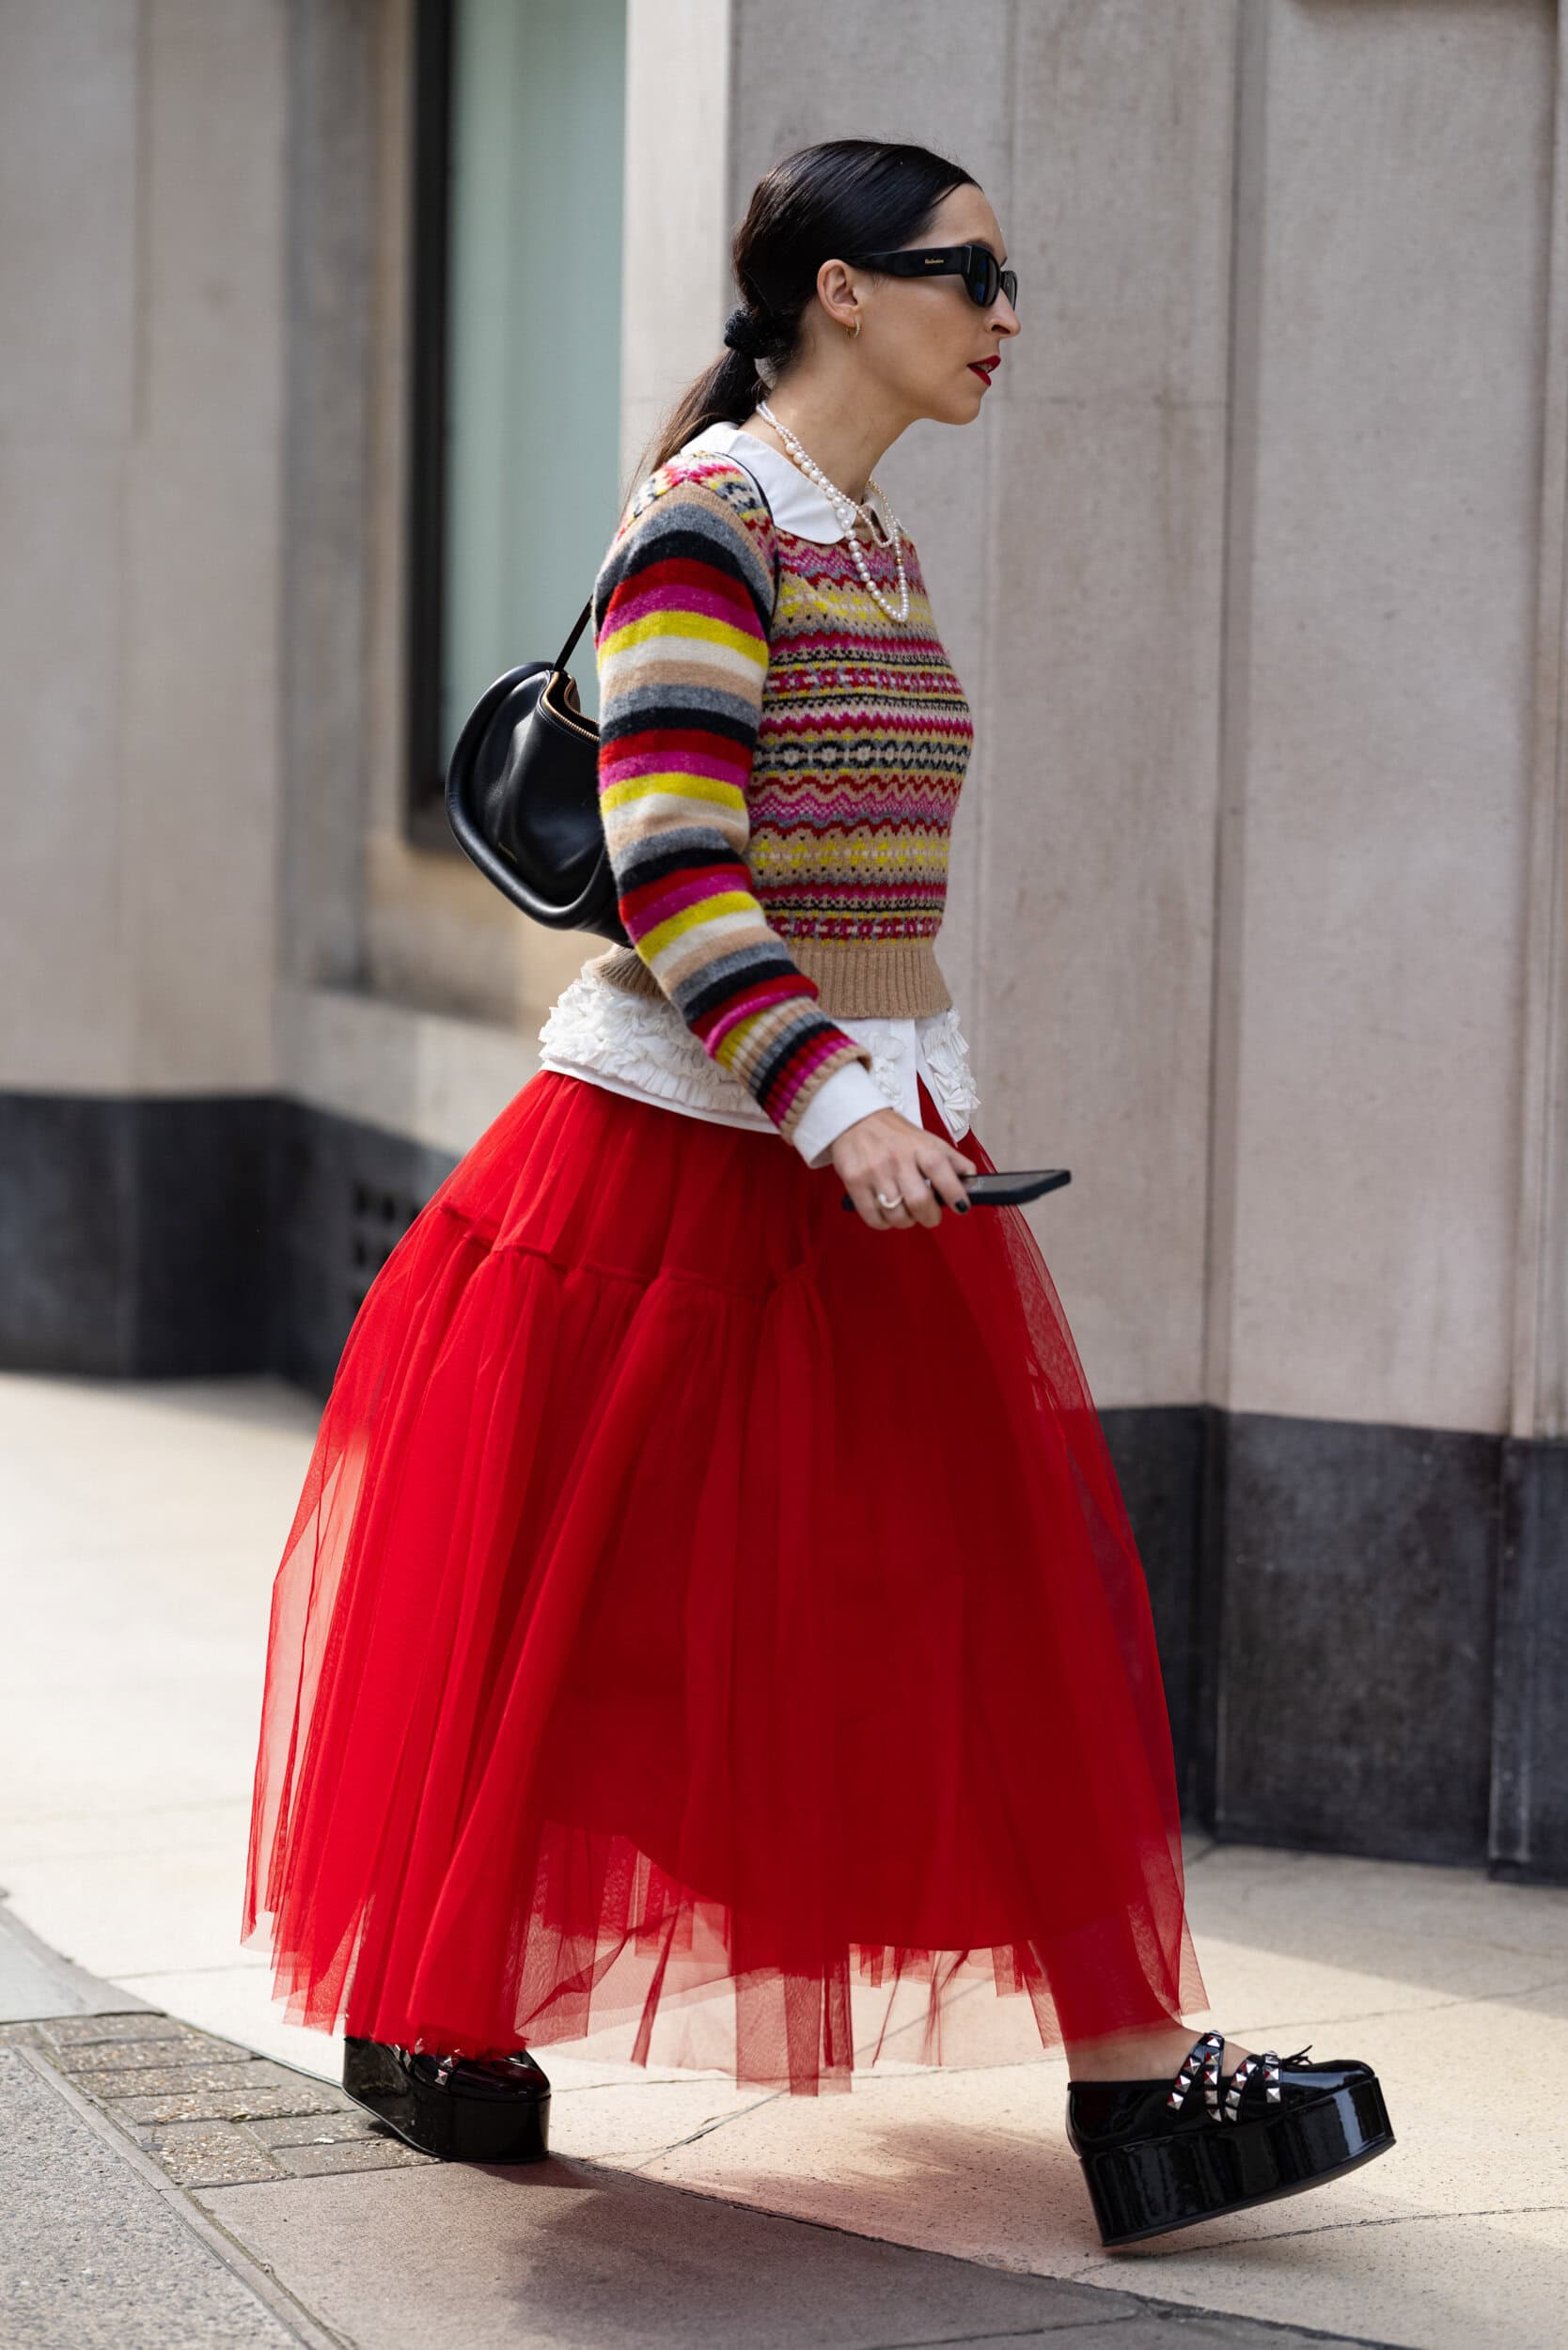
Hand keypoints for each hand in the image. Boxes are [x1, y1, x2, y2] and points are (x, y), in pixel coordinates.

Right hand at [830, 1107, 976, 1230]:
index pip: (941, 1170)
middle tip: (930, 1216)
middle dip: (930, 1217)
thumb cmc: (896, 1135)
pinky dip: (884, 1223)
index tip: (961, 1207)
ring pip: (896, 1215)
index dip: (955, 1194)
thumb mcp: (928, 1139)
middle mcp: (898, 1159)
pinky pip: (873, 1218)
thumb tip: (972, 1182)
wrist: (855, 1119)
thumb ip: (952, 1161)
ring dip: (906, 1221)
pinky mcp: (854, 1182)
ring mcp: (874, 1171)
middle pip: (919, 1201)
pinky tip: (887, 1213)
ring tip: (906, 1212)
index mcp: (920, 1147)